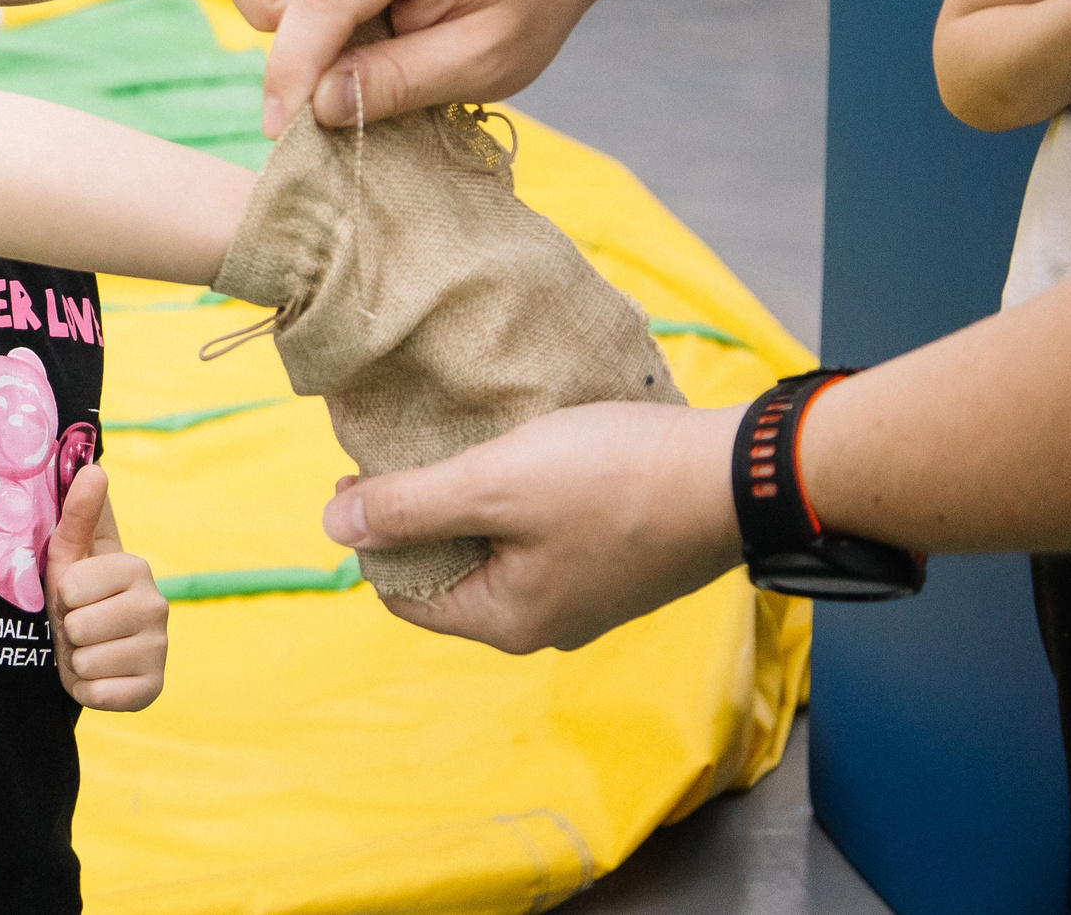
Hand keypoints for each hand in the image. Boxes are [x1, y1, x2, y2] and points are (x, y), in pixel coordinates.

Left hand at [46, 464, 168, 708]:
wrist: (92, 645)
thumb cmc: (77, 592)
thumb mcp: (68, 552)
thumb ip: (78, 512)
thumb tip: (95, 469)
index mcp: (135, 568)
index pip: (71, 589)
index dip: (61, 596)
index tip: (74, 595)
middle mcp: (157, 607)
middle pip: (78, 628)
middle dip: (67, 632)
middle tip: (79, 626)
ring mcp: (159, 650)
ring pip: (87, 663)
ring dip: (76, 661)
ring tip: (88, 649)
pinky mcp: (153, 689)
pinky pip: (98, 695)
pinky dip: (87, 690)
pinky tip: (100, 675)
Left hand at [320, 401, 744, 653]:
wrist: (735, 475)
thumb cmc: (613, 479)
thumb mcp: (494, 485)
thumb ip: (411, 506)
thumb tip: (335, 526)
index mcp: (508, 621)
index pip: (403, 595)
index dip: (372, 535)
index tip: (362, 473)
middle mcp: (546, 623)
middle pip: (448, 573)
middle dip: (421, 516)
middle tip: (409, 450)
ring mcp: (587, 596)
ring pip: (496, 552)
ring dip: (471, 504)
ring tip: (463, 447)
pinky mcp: (617, 563)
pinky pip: (542, 539)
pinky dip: (519, 502)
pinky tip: (521, 456)